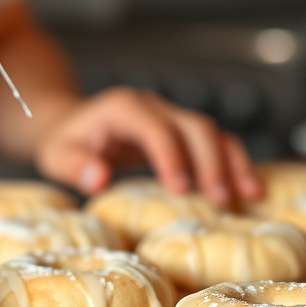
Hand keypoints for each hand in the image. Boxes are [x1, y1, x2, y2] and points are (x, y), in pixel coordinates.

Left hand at [33, 87, 261, 207]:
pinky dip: (233, 162)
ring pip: (212, 132)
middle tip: (220, 200)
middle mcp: (152, 106)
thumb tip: (98, 179)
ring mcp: (170, 115)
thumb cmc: (64, 143)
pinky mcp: (181, 131)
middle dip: (211, 162)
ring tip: (247, 196)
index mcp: (123, 107)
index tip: (181, 190)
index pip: (155, 128)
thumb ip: (76, 166)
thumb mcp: (57, 156)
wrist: (70, 125)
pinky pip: (216, 142)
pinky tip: (247, 189)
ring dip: (231, 162)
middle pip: (194, 126)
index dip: (171, 157)